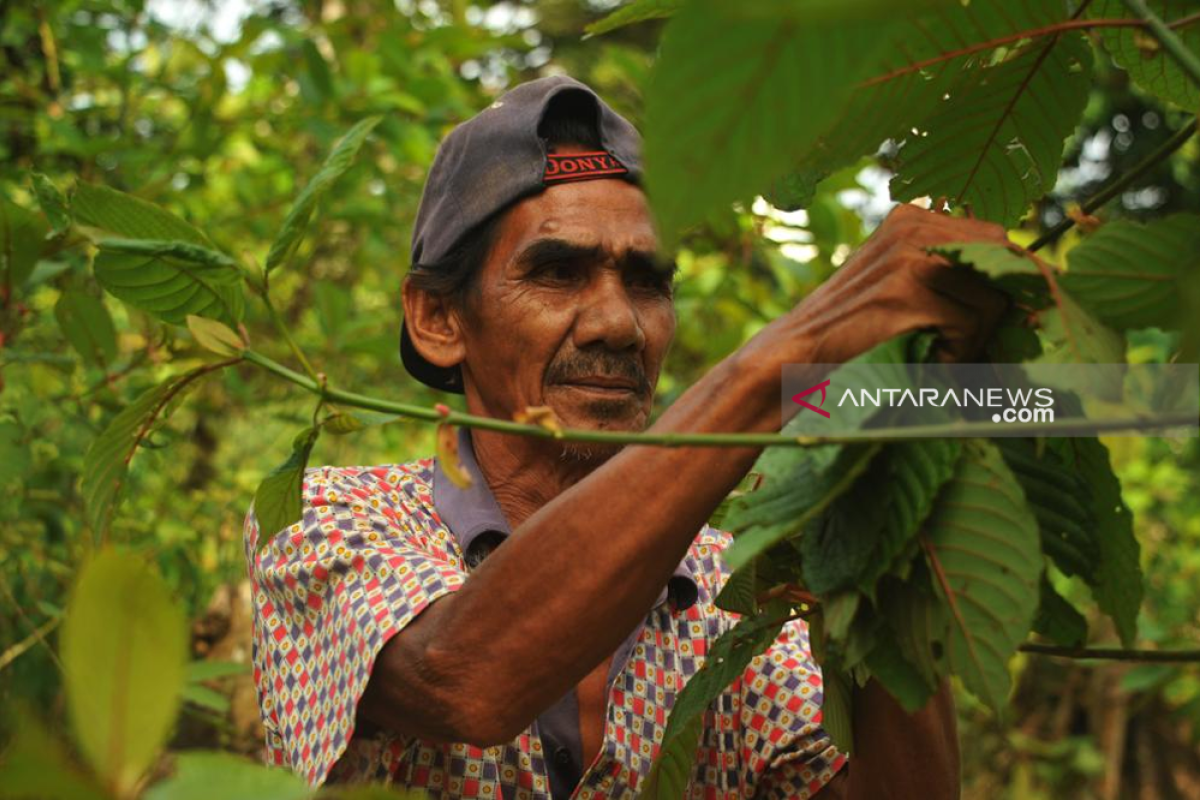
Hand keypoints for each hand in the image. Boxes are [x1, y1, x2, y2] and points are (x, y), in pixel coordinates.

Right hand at [796, 203, 1011, 364]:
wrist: (798, 353)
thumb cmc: (855, 330)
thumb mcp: (903, 285)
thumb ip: (953, 273)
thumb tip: (1034, 288)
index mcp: (915, 216)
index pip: (997, 242)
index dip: (1000, 286)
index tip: (983, 320)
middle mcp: (916, 224)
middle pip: (1003, 264)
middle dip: (994, 308)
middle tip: (957, 339)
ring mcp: (911, 253)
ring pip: (993, 298)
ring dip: (974, 337)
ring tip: (933, 349)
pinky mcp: (908, 287)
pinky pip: (971, 324)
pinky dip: (957, 352)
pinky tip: (925, 358)